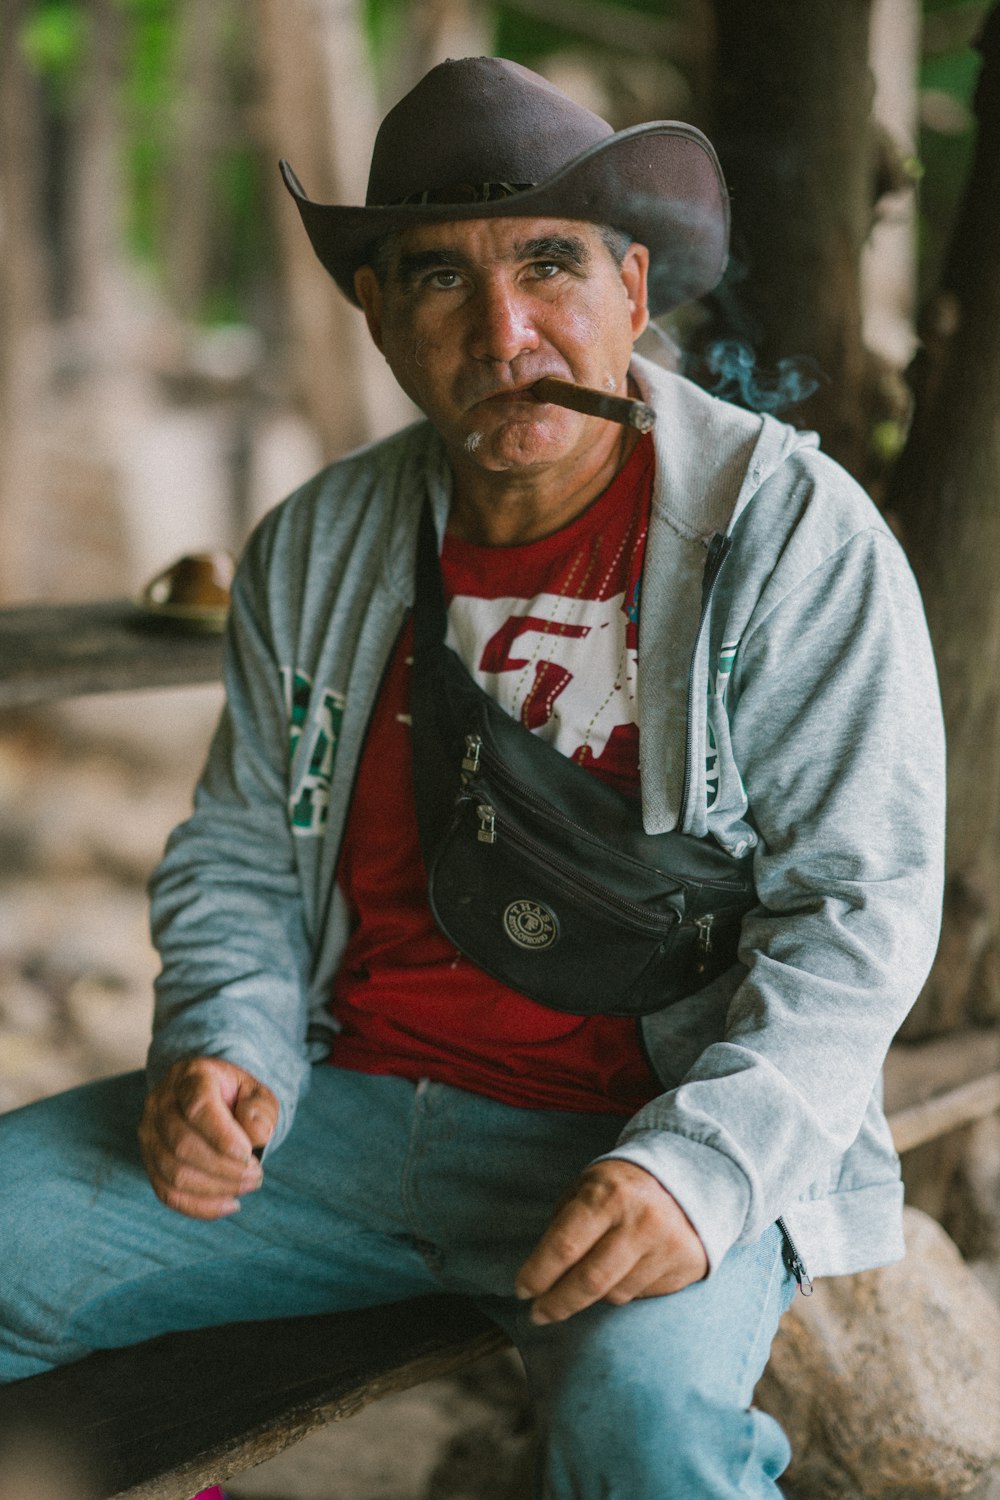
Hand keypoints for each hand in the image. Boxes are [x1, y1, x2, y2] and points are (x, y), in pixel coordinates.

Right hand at [138, 1057, 278, 1219]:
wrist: (212, 1097)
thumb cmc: (236, 1097)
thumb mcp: (256, 1092)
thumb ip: (260, 1109)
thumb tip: (257, 1133)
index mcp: (191, 1076)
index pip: (197, 1106)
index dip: (222, 1136)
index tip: (248, 1154)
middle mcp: (161, 1102)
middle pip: (182, 1145)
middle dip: (224, 1168)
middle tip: (256, 1173)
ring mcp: (150, 1132)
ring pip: (173, 1172)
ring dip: (215, 1187)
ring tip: (248, 1184)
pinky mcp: (149, 1160)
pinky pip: (167, 1193)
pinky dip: (199, 1206)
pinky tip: (229, 1203)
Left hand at [514, 1159, 707, 1324]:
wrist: (688, 1176)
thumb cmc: (622, 1186)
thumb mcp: (587, 1186)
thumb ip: (563, 1224)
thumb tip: (538, 1273)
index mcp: (608, 1195)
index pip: (564, 1246)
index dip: (538, 1274)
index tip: (521, 1291)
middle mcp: (639, 1221)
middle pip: (588, 1282)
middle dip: (556, 1304)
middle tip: (538, 1314)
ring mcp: (666, 1245)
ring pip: (614, 1294)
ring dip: (592, 1296)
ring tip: (588, 1279)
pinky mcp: (686, 1264)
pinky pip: (641, 1295)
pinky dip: (624, 1290)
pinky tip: (626, 1270)